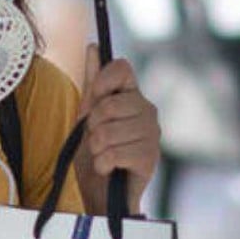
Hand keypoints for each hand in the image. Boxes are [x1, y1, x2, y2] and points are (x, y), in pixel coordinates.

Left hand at [75, 45, 159, 215]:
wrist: (100, 192)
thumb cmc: (95, 151)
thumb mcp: (87, 115)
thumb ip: (93, 82)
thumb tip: (93, 46)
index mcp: (132, 96)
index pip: (122, 67)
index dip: (103, 80)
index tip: (95, 97)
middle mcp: (147, 110)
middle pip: (108, 104)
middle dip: (93, 126)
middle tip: (97, 139)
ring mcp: (152, 134)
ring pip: (107, 132)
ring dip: (96, 149)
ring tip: (103, 155)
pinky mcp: (150, 158)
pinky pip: (113, 153)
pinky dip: (102, 164)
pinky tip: (109, 168)